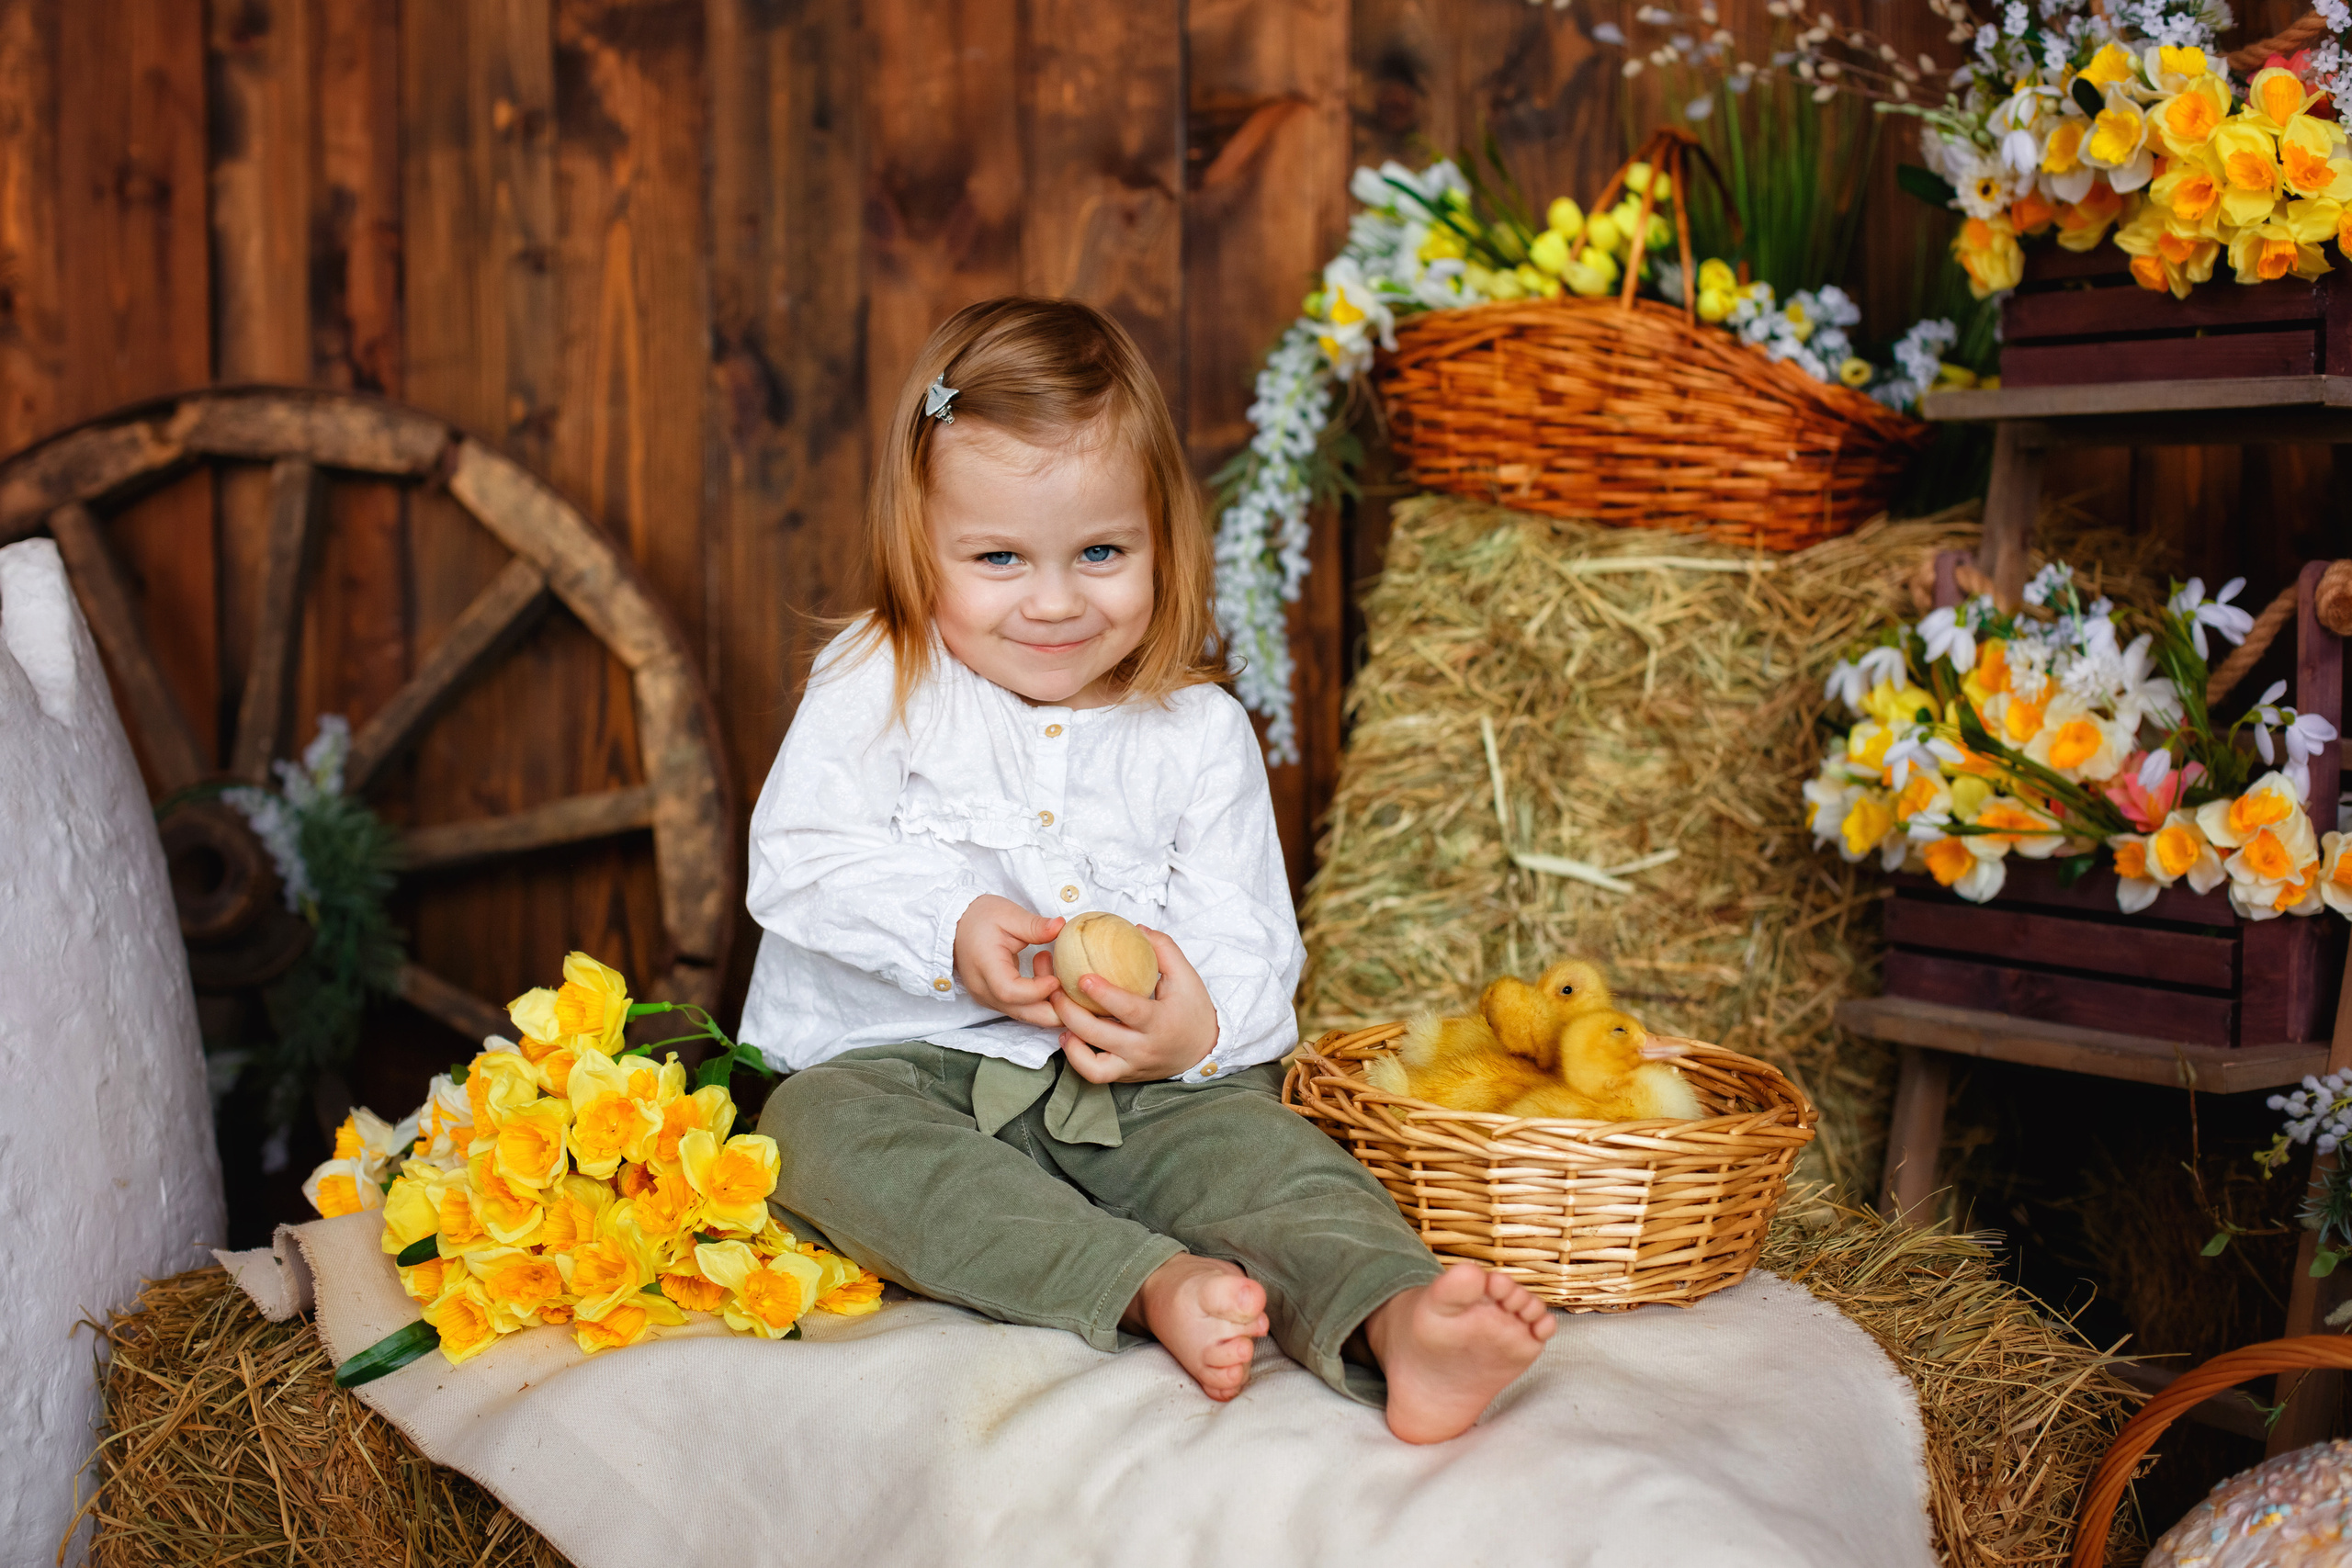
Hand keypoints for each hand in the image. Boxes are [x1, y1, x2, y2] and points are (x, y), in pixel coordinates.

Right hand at [953, 894, 1064, 1026]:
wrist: (956, 925)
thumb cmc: (980, 917)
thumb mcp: (1008, 914)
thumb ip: (1035, 925)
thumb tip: (1061, 926)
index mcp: (984, 966)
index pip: (1010, 991)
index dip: (1037, 990)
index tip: (1057, 978)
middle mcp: (984, 989)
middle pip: (1021, 1013)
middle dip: (1052, 1010)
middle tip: (1075, 993)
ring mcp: (988, 998)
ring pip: (1024, 1014)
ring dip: (1048, 1003)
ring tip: (1057, 973)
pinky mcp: (995, 999)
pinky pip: (1021, 1008)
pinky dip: (1040, 1000)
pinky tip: (1049, 977)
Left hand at [1045, 925, 1218, 1082]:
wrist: (1204, 1050)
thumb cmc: (1194, 1011)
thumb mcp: (1187, 976)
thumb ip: (1164, 949)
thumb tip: (1136, 929)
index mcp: (1160, 1022)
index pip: (1129, 1010)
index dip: (1104, 995)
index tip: (1082, 977)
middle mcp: (1144, 1048)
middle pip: (1100, 1035)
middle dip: (1071, 1013)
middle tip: (1055, 990)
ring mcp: (1133, 1066)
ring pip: (1093, 1065)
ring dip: (1070, 1042)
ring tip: (1058, 1017)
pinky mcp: (1125, 1075)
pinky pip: (1095, 1073)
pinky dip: (1077, 1057)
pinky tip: (1069, 1036)